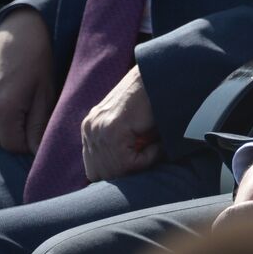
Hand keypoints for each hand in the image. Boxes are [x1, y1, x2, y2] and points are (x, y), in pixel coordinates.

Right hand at [0, 8, 54, 153]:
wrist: (19, 33)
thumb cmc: (37, 62)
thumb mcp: (45, 94)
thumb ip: (39, 127)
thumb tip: (38, 154)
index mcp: (4, 107)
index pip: (13, 145)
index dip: (28, 145)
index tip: (40, 134)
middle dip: (16, 140)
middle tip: (32, 125)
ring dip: (1, 135)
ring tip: (19, 119)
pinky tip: (2, 120)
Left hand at [81, 65, 161, 181]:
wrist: (162, 75)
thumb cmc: (154, 101)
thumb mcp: (132, 128)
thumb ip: (121, 147)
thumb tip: (125, 177)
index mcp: (90, 127)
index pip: (94, 170)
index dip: (117, 172)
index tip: (138, 161)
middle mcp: (90, 127)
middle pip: (99, 174)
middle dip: (125, 173)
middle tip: (147, 156)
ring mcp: (99, 128)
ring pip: (116, 170)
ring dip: (140, 164)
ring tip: (155, 146)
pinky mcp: (112, 129)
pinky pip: (128, 163)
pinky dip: (148, 158)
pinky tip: (157, 141)